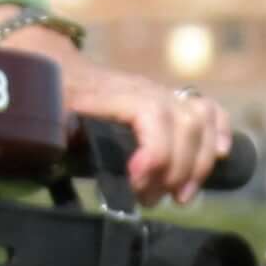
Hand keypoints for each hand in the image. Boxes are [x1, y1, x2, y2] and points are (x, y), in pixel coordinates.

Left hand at [24, 49, 232, 202]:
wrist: (58, 66)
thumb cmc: (52, 96)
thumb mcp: (45, 114)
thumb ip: (56, 132)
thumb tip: (64, 156)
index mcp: (115, 93)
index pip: (152, 116)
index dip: (155, 153)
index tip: (137, 181)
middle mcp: (146, 91)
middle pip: (185, 124)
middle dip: (175, 170)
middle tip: (149, 198)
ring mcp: (163, 94)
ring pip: (201, 119)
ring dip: (199, 163)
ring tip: (180, 196)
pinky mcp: (172, 102)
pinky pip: (209, 109)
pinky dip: (221, 132)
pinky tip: (221, 156)